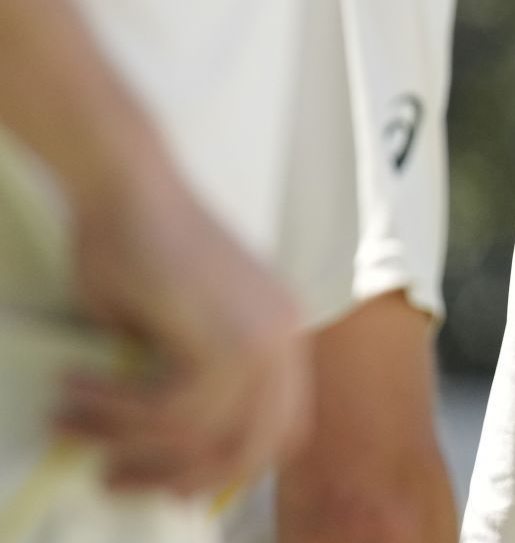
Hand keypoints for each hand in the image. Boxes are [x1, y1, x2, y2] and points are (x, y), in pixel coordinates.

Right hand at [50, 157, 309, 496]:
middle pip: (255, 445)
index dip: (225, 466)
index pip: (278, 427)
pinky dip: (114, 409)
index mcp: (283, 331)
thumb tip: (164, 456)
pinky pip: (170, 410)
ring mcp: (264, 334)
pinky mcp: (227, 334)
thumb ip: (182, 382)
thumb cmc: (135, 247)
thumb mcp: (168, 330)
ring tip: (69, 417)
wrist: (125, 187)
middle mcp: (286, 334)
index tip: (168, 485)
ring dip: (123, 435)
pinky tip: (74, 389)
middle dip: (180, 475)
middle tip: (113, 478)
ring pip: (201, 433)